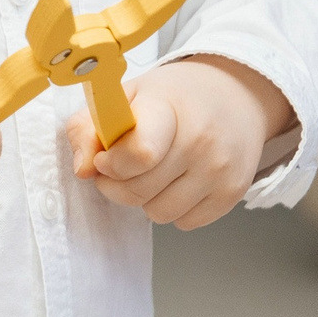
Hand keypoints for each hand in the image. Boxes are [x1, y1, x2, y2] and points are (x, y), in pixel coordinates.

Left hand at [62, 56, 291, 229]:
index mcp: (167, 108)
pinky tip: (178, 180)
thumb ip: (87, 128)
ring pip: (159, 213)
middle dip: (117, 184)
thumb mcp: (123, 96)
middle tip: (122, 165)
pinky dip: (174, 208)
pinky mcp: (233, 192)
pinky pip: (185, 222)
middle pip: (139, 191)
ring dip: (146, 199)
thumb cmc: (173, 97)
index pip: (138, 154)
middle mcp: (200, 141)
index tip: (104, 157)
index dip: (110, 164)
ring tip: (153, 171)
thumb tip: (82, 171)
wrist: (235, 94)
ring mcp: (221, 169)